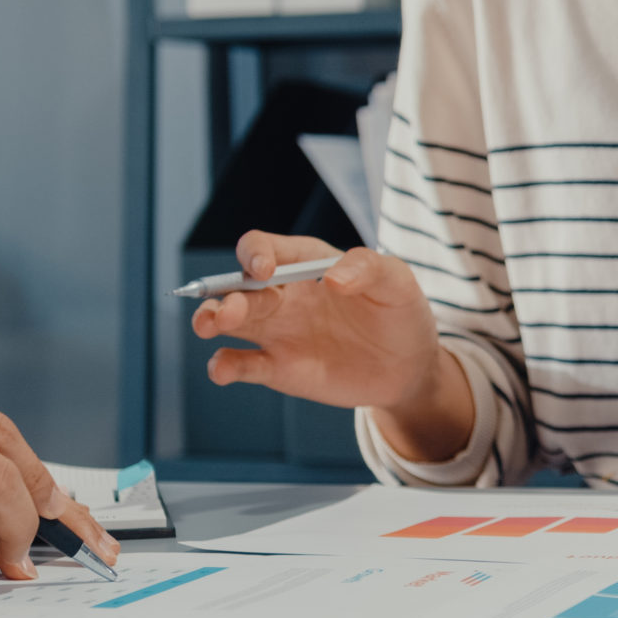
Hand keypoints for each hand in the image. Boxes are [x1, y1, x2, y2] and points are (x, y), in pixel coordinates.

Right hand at [191, 233, 475, 461]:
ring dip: (211, 320)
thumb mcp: (397, 282)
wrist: (409, 368)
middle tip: (228, 312)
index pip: (263, 248)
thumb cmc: (400, 313)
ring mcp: (277, 332)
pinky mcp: (279, 368)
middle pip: (238, 286)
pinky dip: (225, 366)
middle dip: (224, 294)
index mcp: (304, 263)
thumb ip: (368, 268)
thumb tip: (332, 279)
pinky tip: (222, 370)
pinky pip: (243, 364)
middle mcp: (282, 295)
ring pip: (229, 322)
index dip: (256, 254)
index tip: (265, 270)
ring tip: (208, 326)